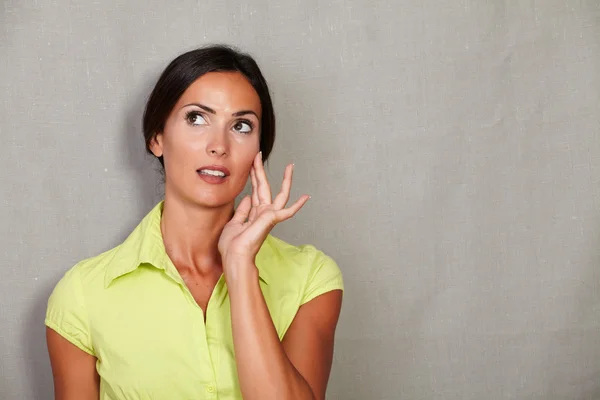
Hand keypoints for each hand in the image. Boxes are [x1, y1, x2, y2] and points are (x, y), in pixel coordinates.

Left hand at [218, 152, 309, 270]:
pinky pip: (288, 211)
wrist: (235, 257)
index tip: (252, 162)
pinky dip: (298, 204)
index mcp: (254, 214)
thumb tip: (247, 197)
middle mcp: (263, 213)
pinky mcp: (272, 219)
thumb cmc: (232, 246)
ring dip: (285, 180)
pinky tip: (307, 196)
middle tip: (259, 154)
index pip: (254, 190)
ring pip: (281, 194)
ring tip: (291, 167)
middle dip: (261, 170)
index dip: (253, 175)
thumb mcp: (234, 223)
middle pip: (264, 187)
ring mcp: (269, 216)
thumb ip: (243, 210)